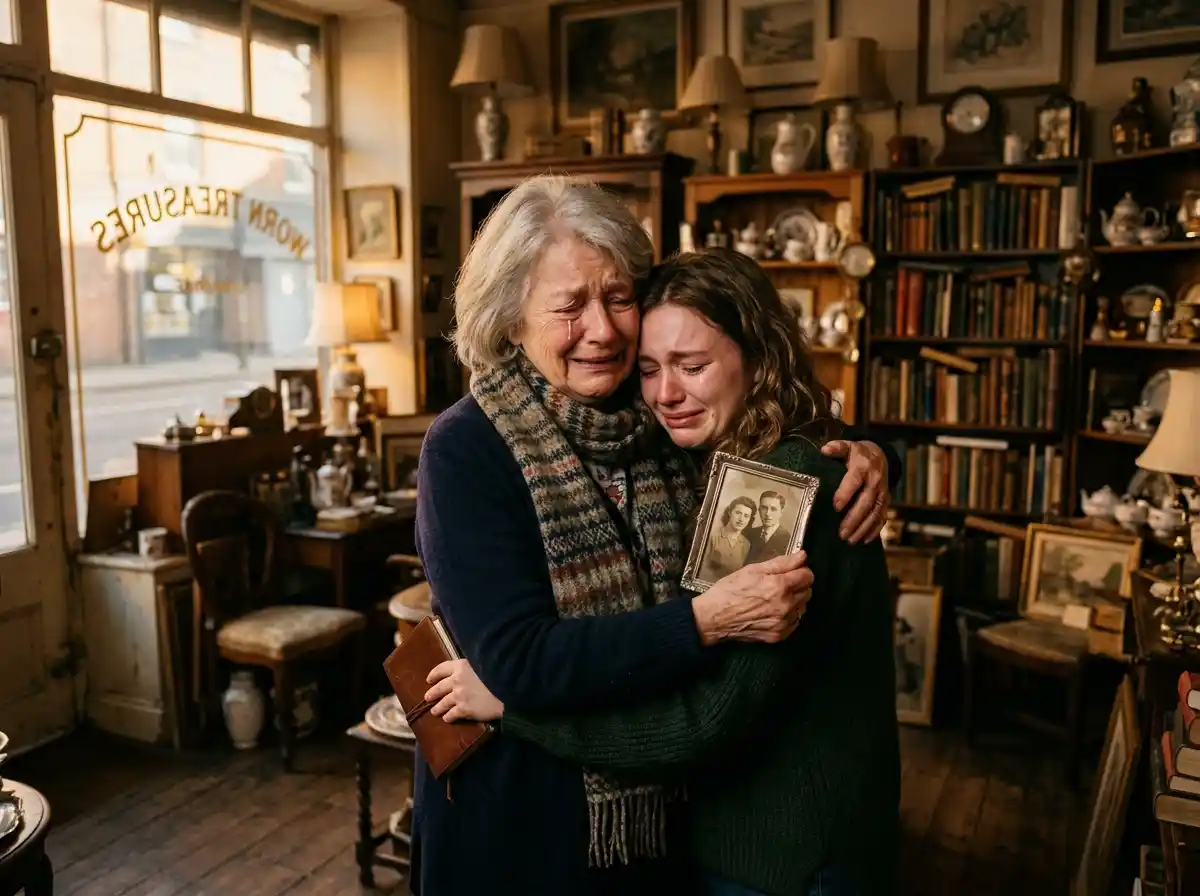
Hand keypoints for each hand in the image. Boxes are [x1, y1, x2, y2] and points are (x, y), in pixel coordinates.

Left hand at [424, 658, 504, 722]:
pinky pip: (450, 715)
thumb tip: (459, 673)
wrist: (507, 692)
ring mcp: (459, 695)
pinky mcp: (463, 709)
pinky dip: (448, 717)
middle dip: (432, 694)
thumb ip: (469, 668)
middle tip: (428, 697)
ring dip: (437, 708)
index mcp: (461, 666)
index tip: (429, 680)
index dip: (434, 675)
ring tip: (435, 711)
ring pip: (442, 704)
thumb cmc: (496, 677)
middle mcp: (457, 680)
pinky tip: (448, 718)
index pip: (441, 669)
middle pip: (438, 688)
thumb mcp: (481, 665)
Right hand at [691, 551, 813, 645]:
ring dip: (795, 601)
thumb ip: (781, 563)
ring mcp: (783, 623)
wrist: (713, 619)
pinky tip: (774, 612)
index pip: (807, 576)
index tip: (792, 571)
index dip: (801, 570)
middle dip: (798, 585)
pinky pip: (794, 623)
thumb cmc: (729, 590)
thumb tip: (802, 555)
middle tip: (781, 584)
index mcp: (779, 586)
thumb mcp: (752, 570)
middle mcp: (785, 605)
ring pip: (802, 608)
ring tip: (776, 598)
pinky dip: (789, 616)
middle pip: (808, 592)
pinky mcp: (778, 636)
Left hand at [822, 439, 889, 544]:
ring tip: (850, 540)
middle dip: (854, 519)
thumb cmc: (858, 454)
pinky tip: (864, 540)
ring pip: (875, 513)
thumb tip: (824, 449)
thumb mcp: (848, 447)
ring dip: (863, 528)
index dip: (846, 493)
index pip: (855, 481)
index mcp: (863, 467)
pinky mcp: (885, 502)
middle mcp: (875, 482)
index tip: (836, 507)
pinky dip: (875, 530)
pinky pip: (882, 517)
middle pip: (865, 502)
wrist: (880, 455)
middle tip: (841, 533)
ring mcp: (882, 493)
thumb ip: (836, 448)